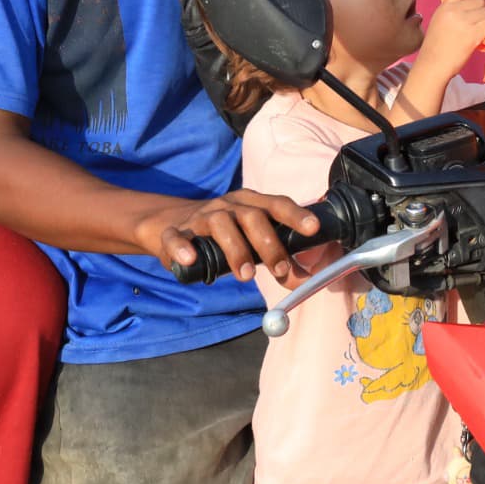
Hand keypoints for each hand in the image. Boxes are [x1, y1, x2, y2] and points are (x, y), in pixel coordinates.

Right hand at [131, 189, 319, 284]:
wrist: (171, 224)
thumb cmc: (224, 235)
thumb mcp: (252, 241)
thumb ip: (279, 258)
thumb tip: (306, 280)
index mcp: (250, 203)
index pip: (276, 204)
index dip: (296, 215)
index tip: (313, 229)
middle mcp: (227, 206)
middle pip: (251, 216)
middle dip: (269, 243)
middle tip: (281, 270)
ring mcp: (200, 217)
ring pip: (219, 224)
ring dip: (235, 250)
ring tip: (246, 275)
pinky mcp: (174, 233)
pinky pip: (176, 237)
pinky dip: (183, 248)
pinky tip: (191, 259)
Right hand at [417, 0, 484, 76]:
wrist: (433, 65)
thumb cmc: (436, 46)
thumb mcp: (439, 20)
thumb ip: (451, 9)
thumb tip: (468, 1)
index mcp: (444, 7)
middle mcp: (453, 11)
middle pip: (479, 0)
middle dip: (483, 8)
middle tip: (481, 18)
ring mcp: (463, 22)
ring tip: (484, 27)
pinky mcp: (473, 34)